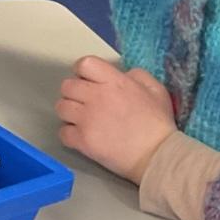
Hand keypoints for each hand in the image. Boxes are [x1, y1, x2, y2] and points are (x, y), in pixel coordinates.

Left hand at [55, 57, 176, 183]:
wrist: (158, 155)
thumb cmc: (158, 123)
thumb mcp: (156, 90)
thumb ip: (137, 76)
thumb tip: (122, 74)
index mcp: (114, 82)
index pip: (84, 64)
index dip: (83, 71)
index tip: (89, 81)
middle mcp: (96, 97)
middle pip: (67, 86)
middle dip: (74, 92)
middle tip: (86, 102)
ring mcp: (86, 119)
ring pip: (61, 107)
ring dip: (69, 112)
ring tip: (83, 119)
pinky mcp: (82, 140)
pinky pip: (62, 132)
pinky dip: (69, 134)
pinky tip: (82, 136)